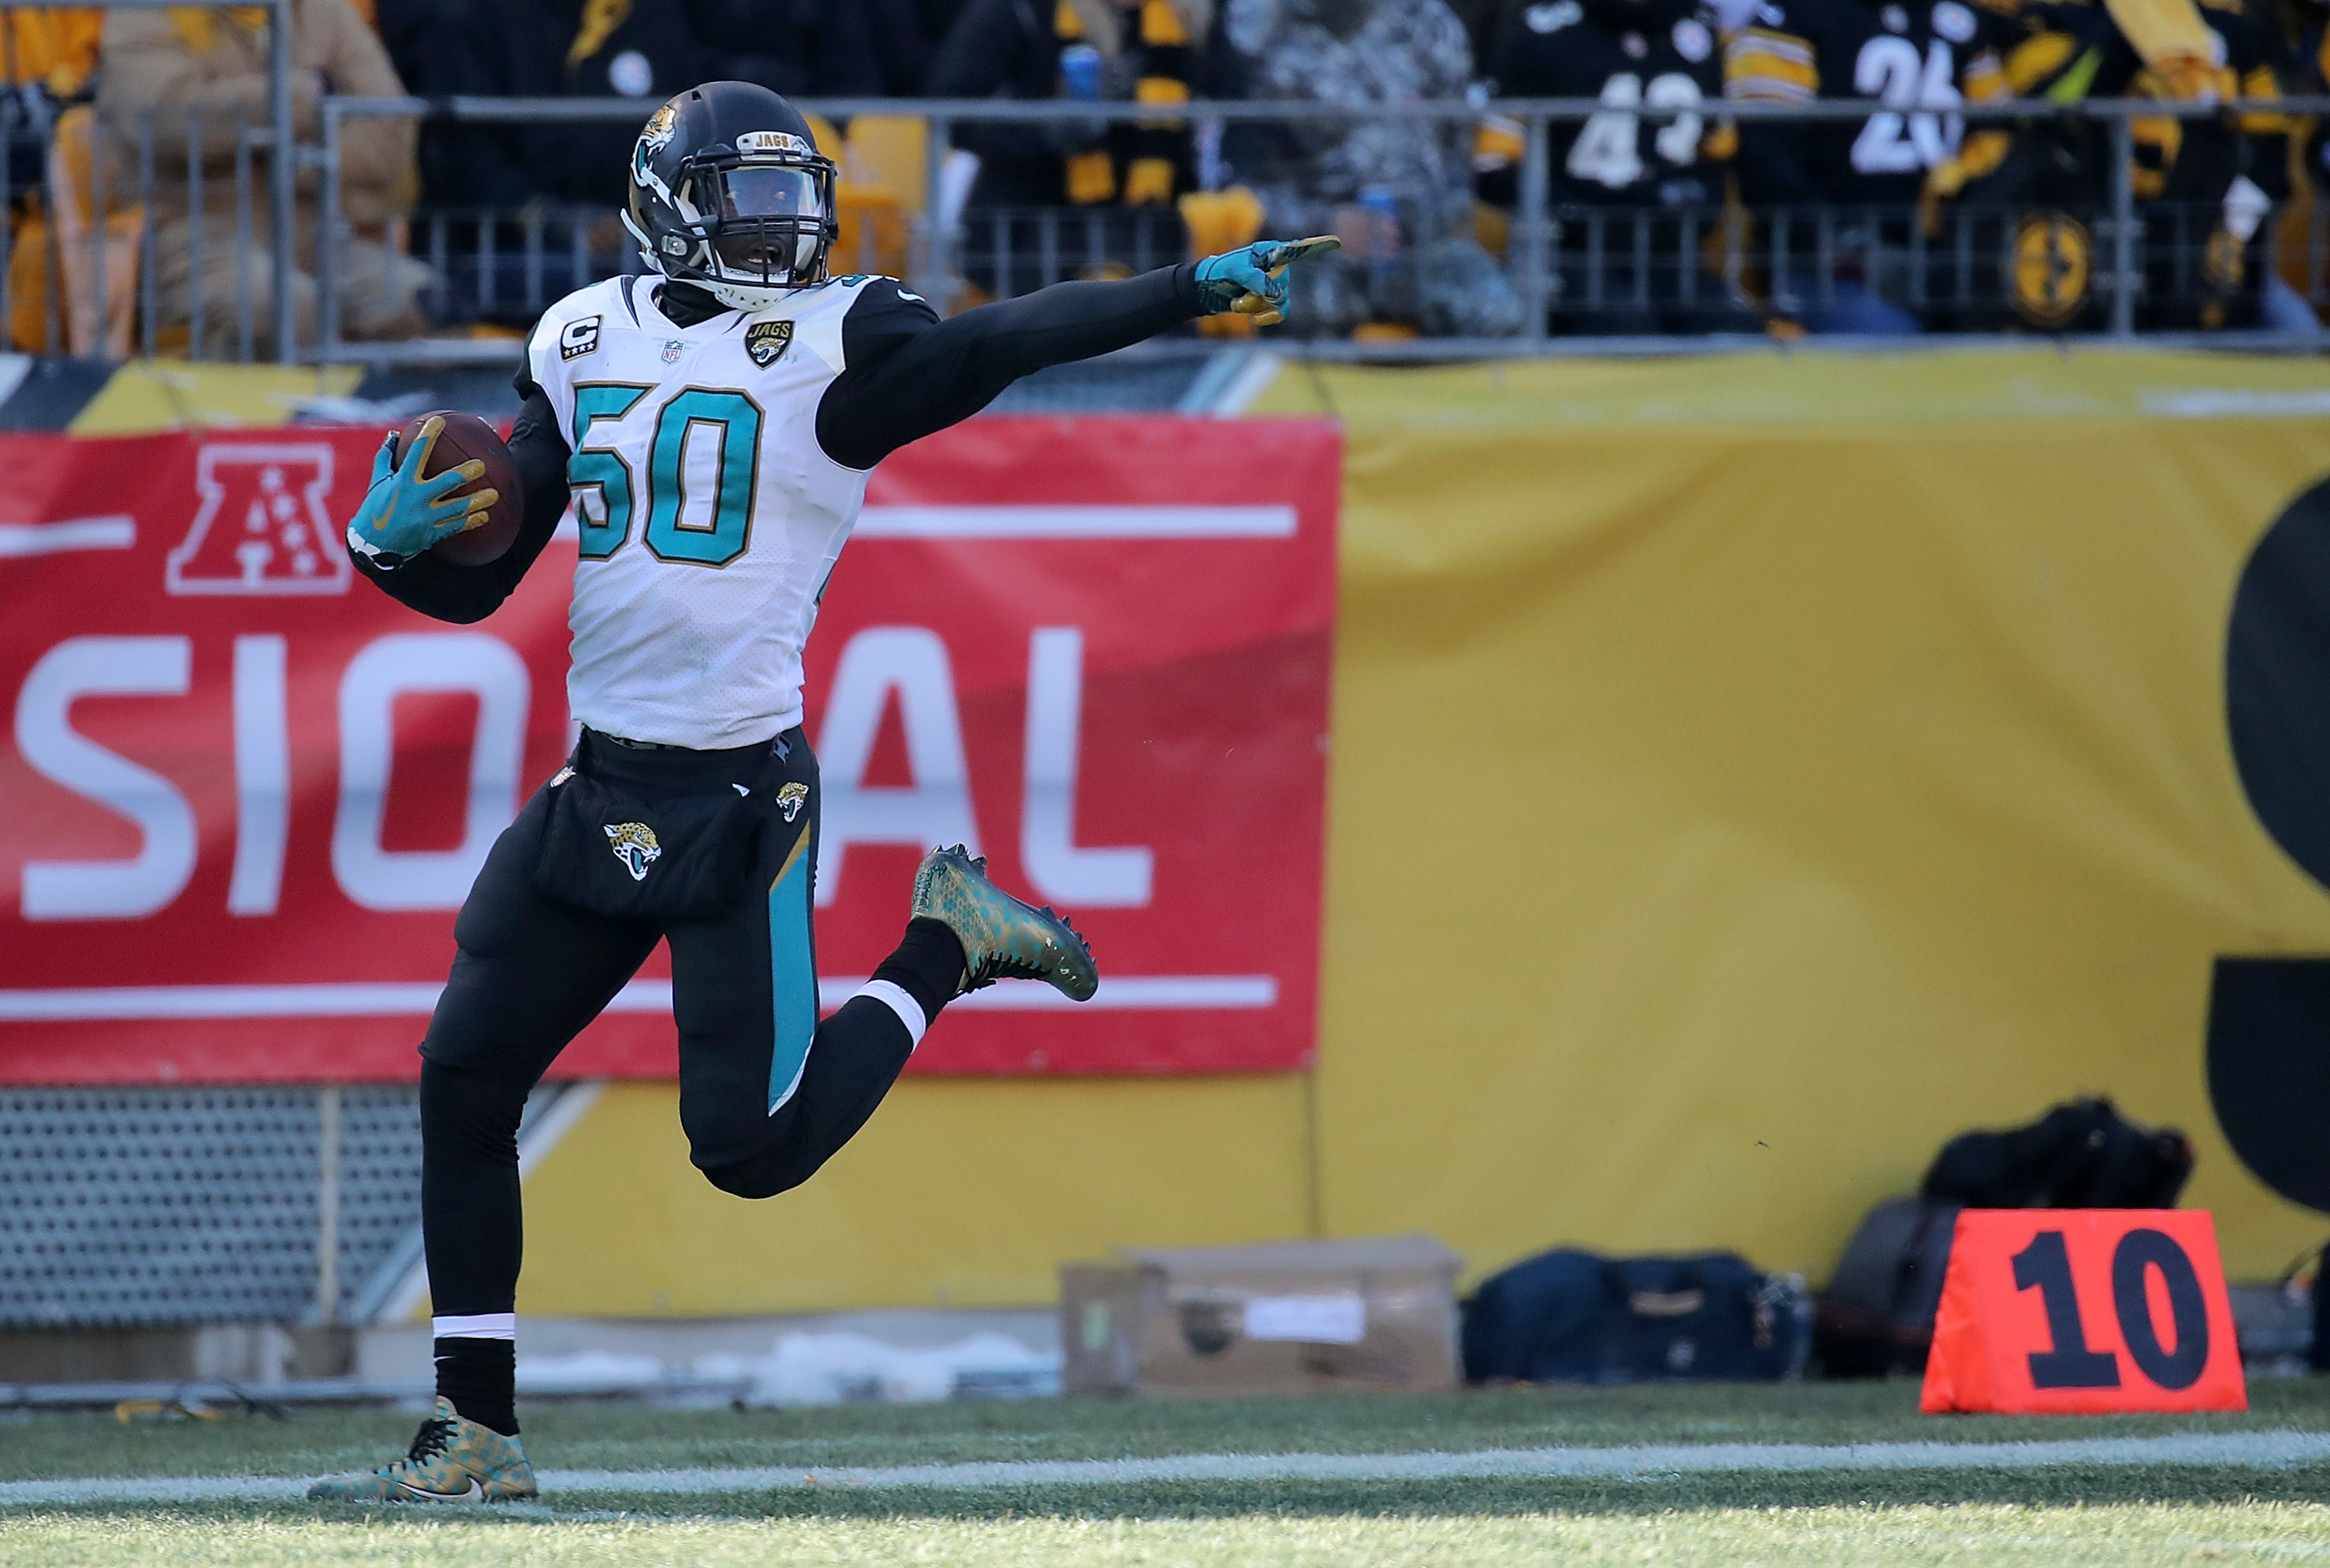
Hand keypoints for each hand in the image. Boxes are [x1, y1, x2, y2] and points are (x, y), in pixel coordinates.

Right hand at [346, 416, 497, 562]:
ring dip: (478, 501)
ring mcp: (425, 518)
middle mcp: (416, 498)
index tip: (439, 420)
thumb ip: (386, 457)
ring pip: (457, 508)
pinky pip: (456, 526)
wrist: (372, 546)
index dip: (427, 435)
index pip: (416, 452)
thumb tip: (394, 434)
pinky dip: (471, 521)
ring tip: (495, 495)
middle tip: (481, 465)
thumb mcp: (378, 482)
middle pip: (446, 483)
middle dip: (465, 474)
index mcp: (402, 481)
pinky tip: (485, 516)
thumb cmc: (375, 509)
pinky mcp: (431, 534)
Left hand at [1193, 236, 1340, 326]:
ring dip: (1255, 306)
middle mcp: (1277, 266)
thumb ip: (1255, 278)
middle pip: (1282, 285)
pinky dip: (1268, 318)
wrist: (1208, 289)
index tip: (1336, 242)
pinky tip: (1255, 320)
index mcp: (1270, 251)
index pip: (1296, 250)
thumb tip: (1275, 294)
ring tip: (1237, 302)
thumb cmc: (1221, 272)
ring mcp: (1275, 284)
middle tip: (1238, 296)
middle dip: (1258, 295)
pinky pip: (1281, 312)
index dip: (1317, 246)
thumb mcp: (1235, 270)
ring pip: (1278, 301)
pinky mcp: (1270, 301)